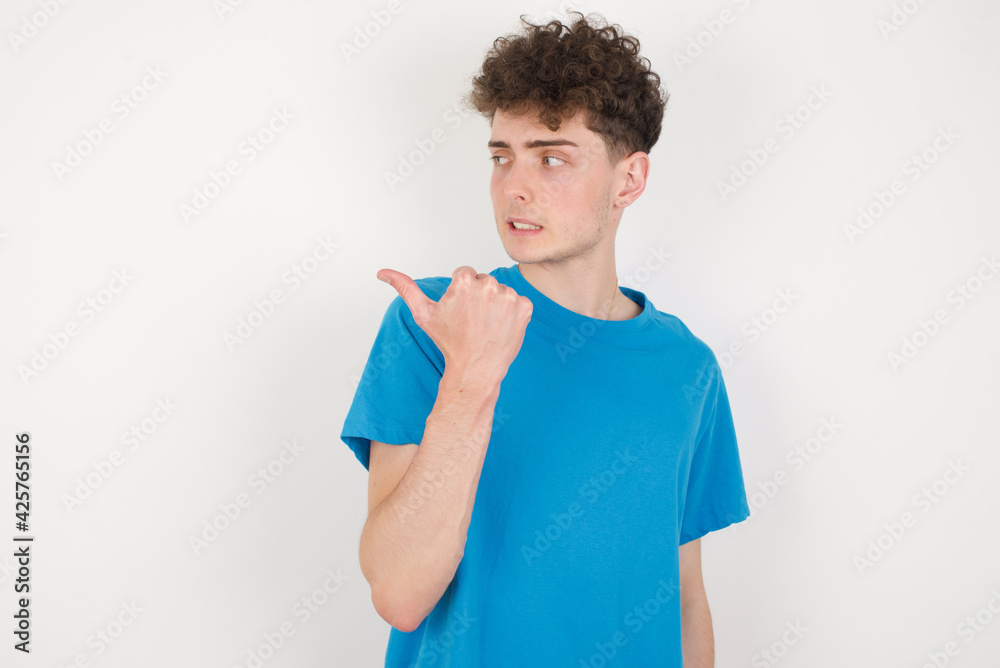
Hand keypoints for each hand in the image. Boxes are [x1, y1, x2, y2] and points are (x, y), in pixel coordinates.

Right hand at [377, 266, 532, 380]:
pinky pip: (517, 302)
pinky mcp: (524, 307)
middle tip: (472, 320)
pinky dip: (511, 313)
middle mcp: (488, 285)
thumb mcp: (424, 314)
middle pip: (483, 281)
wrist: (476, 369)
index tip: (460, 311)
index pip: (465, 274)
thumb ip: (405, 287)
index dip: (460, 292)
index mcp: (464, 281)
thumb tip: (382, 272)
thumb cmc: (449, 342)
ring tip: (485, 325)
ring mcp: (509, 296)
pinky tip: (500, 327)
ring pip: (500, 291)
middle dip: (478, 296)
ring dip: (495, 304)